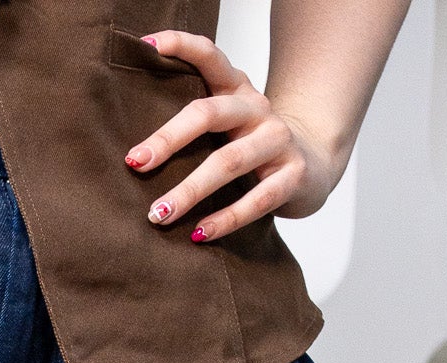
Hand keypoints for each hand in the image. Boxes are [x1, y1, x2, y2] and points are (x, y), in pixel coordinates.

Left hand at [124, 30, 340, 240]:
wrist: (313, 167)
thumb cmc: (253, 148)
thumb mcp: (228, 125)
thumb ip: (195, 123)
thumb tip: (133, 152)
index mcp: (237, 89)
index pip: (210, 56)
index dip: (181, 45)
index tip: (146, 46)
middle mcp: (257, 108)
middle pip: (209, 114)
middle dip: (169, 138)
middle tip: (135, 163)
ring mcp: (278, 140)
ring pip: (229, 162)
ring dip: (190, 190)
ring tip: (158, 214)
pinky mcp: (293, 175)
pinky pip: (256, 200)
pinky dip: (225, 219)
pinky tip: (199, 234)